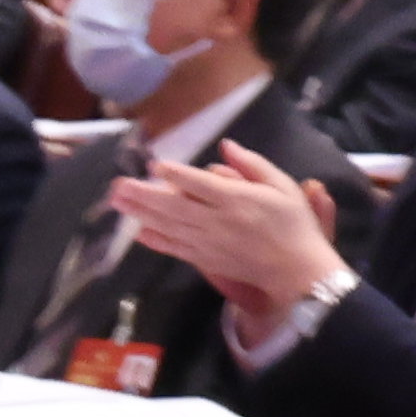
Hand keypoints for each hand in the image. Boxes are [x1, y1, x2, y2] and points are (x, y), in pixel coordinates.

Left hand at [107, 130, 345, 318]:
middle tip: (117, 185)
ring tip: (118, 202)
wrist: (298, 271)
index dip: (176, 174)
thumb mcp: (283, 186)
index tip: (155, 164)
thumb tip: (225, 146)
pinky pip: (176, 249)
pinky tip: (138, 232)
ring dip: (141, 214)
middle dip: (144, 194)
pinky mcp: (207, 260)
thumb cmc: (293, 224)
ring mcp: (209, 243)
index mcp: (237, 200)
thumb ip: (253, 165)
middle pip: (174, 206)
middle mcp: (218, 221)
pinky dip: (156, 241)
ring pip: (169, 226)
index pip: (200, 184)